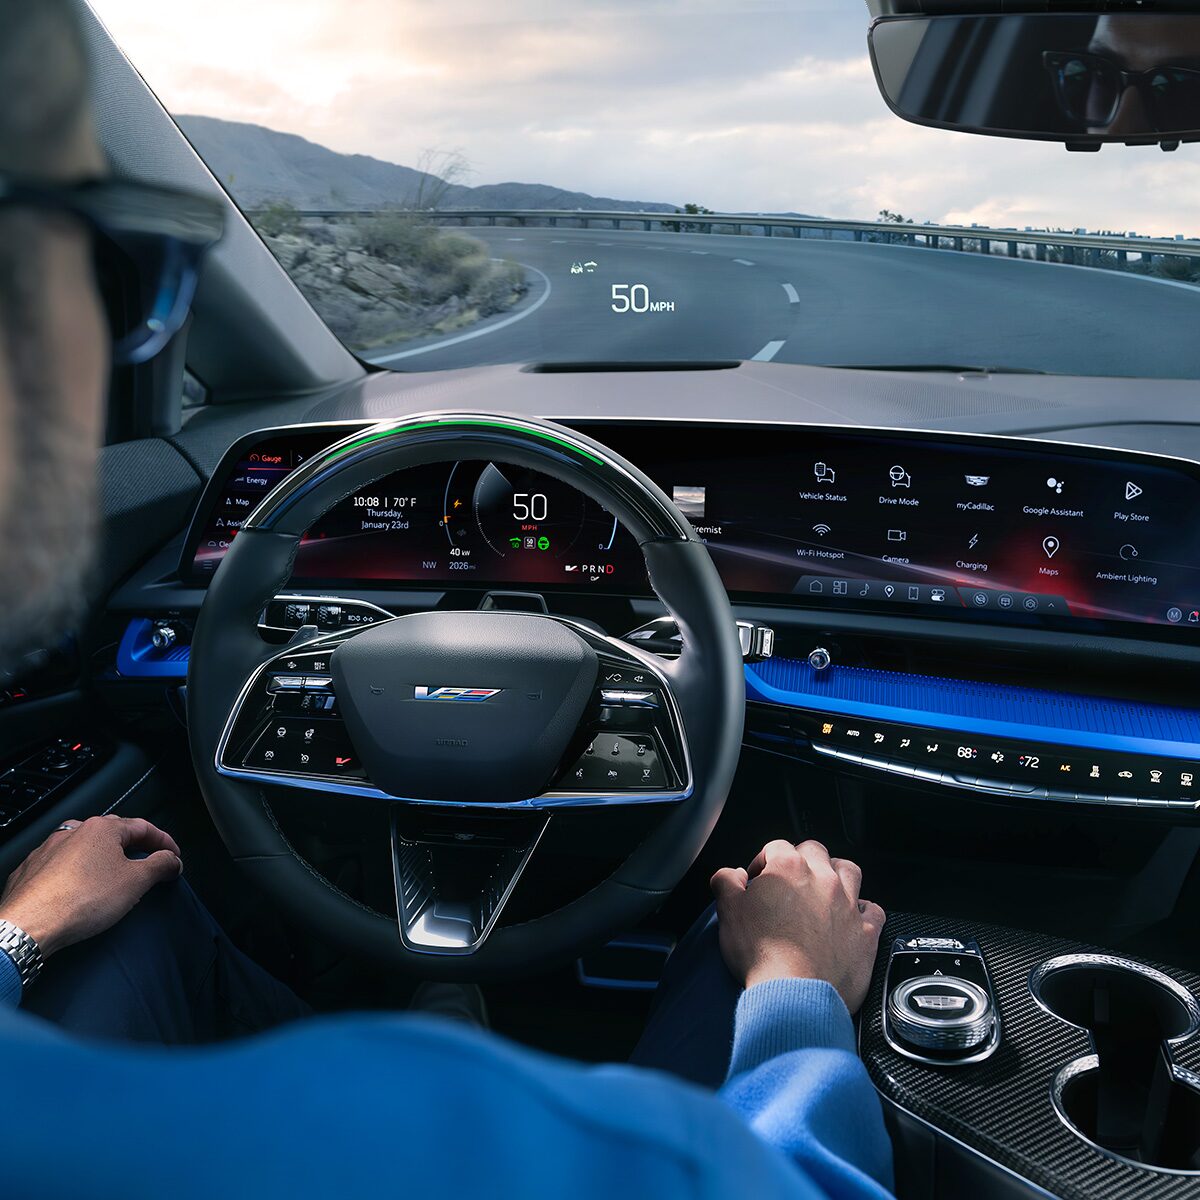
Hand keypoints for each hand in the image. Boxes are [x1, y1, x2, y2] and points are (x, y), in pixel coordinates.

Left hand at [0, 815, 181, 956]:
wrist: (28, 925)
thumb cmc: (80, 900)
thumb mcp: (136, 882)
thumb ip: (160, 865)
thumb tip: (172, 860)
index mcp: (102, 829)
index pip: (143, 827)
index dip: (164, 842)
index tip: (174, 856)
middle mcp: (73, 832)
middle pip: (113, 835)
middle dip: (133, 848)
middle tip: (147, 866)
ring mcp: (47, 850)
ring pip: (84, 849)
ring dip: (101, 860)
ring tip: (111, 880)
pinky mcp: (30, 871)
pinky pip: (60, 866)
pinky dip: (75, 874)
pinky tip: (79, 891)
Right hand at [711, 839, 884, 1013]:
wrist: (794, 994)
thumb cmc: (762, 955)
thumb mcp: (729, 912)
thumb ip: (726, 882)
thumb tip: (730, 874)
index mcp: (788, 868)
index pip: (776, 847)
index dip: (763, 860)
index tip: (756, 878)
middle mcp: (822, 879)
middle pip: (815, 851)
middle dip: (800, 859)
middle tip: (788, 880)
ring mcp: (847, 904)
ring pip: (849, 870)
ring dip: (836, 874)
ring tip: (824, 887)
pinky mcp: (865, 932)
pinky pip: (873, 910)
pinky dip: (863, 911)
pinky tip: (853, 917)